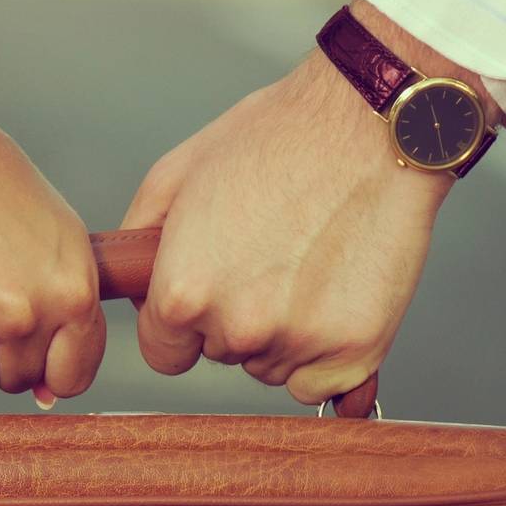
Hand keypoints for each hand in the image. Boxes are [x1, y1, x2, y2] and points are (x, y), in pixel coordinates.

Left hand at [122, 0, 497, 404]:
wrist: (373, 123)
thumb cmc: (277, 138)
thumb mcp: (177, 175)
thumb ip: (140, 241)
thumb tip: (132, 287)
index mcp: (182, 295)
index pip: (164, 354)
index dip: (184, 325)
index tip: (209, 292)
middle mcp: (236, 330)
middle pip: (221, 355)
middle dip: (236, 317)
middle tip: (270, 254)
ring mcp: (299, 344)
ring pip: (272, 366)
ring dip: (283, 332)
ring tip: (308, 261)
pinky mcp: (355, 353)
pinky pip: (321, 382)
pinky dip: (327, 352)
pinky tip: (337, 292)